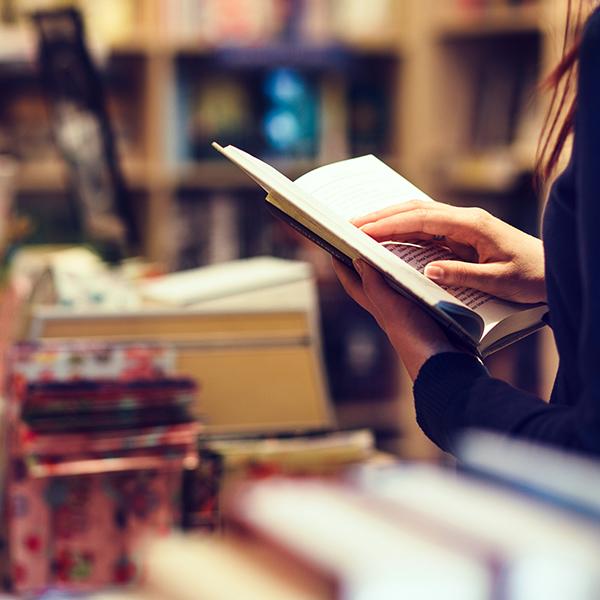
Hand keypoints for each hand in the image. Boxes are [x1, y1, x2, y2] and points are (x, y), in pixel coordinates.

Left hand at [332, 258, 461, 380]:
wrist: (447, 367)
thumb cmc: (417, 342)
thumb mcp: (391, 309)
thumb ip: (375, 287)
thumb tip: (358, 262)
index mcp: (379, 309)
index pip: (354, 285)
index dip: (342, 267)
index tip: (335, 248)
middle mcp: (392, 311)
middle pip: (374, 283)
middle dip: (369, 263)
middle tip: (366, 242)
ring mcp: (412, 314)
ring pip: (399, 286)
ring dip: (396, 269)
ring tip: (398, 248)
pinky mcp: (432, 315)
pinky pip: (422, 292)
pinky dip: (421, 279)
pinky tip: (429, 270)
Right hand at [352, 200, 546, 303]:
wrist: (552, 270)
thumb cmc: (531, 276)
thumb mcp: (499, 281)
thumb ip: (462, 274)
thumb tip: (427, 269)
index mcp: (472, 225)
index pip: (421, 219)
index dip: (389, 224)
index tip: (362, 230)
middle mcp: (464, 218)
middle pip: (414, 209)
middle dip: (381, 216)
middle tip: (350, 224)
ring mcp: (461, 224)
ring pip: (418, 215)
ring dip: (389, 220)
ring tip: (361, 228)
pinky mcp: (461, 234)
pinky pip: (425, 227)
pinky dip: (403, 229)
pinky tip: (388, 235)